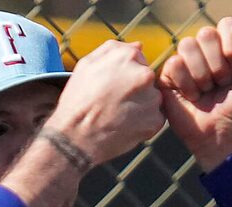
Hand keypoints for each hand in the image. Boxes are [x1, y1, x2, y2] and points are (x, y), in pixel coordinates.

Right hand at [46, 38, 164, 166]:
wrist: (76, 137)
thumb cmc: (78, 100)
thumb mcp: (87, 65)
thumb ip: (113, 50)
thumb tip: (139, 46)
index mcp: (129, 56)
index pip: (139, 61)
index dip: (125, 76)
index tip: (112, 88)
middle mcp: (144, 74)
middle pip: (147, 80)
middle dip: (135, 90)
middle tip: (114, 103)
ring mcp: (152, 98)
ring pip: (152, 99)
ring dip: (140, 106)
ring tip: (118, 115)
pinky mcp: (155, 121)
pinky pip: (154, 119)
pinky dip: (143, 123)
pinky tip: (125, 126)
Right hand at [159, 19, 231, 170]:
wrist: (223, 135)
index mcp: (227, 42)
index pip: (227, 25)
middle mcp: (204, 47)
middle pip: (206, 34)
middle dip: (219, 66)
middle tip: (223, 84)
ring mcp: (185, 60)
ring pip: (188, 46)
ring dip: (203, 76)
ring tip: (207, 91)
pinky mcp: (168, 75)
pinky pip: (175, 64)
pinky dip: (188, 85)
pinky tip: (193, 97)